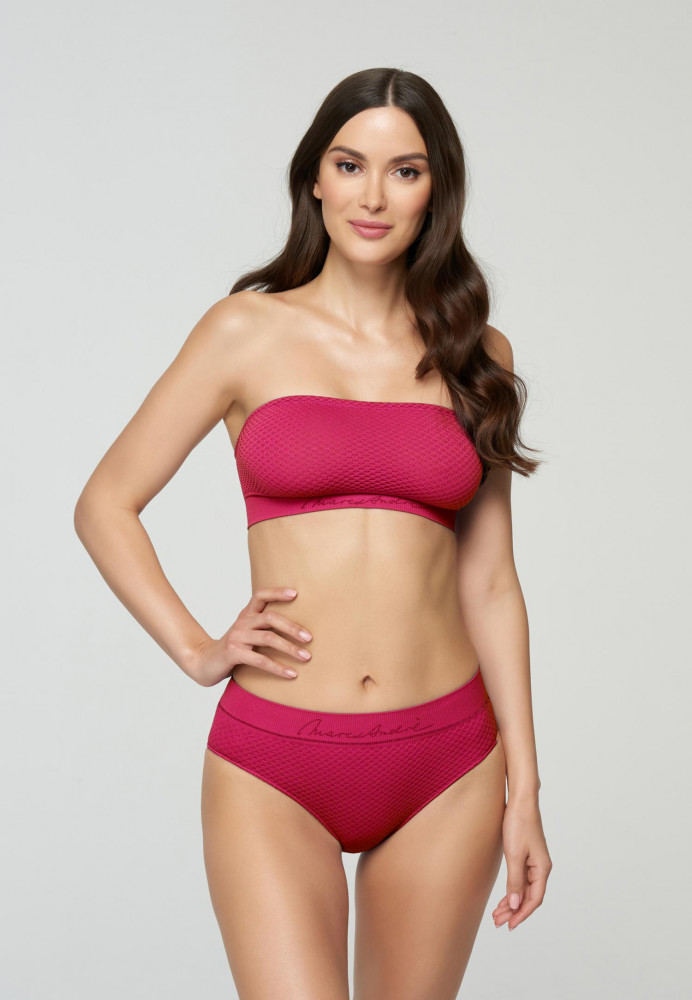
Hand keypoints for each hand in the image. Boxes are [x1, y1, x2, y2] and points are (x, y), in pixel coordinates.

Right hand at [190, 587, 312, 687]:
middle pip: (270, 617)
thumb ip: (264, 628)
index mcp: (246, 614)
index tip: (296, 594)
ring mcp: (237, 637)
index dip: (277, 592)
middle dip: (292, 627)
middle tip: (309, 638)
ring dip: (290, 648)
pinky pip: (260, 660)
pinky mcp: (234, 653)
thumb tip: (298, 631)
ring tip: (307, 657)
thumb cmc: (234, 649)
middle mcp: (242, 622)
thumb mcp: (247, 634)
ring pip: (269, 638)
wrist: (204, 663)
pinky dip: (278, 667)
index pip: (260, 595)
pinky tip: (291, 674)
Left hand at [492, 797, 551, 930]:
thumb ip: (515, 881)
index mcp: (542, 868)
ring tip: (497, 914)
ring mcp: (533, 862)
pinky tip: (504, 898)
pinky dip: (512, 890)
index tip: (509, 925)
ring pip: (524, 889)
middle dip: (514, 911)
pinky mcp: (526, 856)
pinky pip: (520, 880)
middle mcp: (540, 868)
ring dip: (512, 903)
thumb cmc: (519, 824)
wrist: (520, 801)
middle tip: (498, 922)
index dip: (522, 914)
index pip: (534, 899)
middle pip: (529, 897)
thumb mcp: (514, 854)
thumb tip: (515, 905)